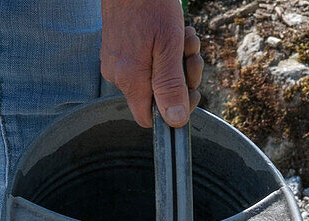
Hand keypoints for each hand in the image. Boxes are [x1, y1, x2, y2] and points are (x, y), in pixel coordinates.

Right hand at [101, 0, 202, 127]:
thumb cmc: (150, 4)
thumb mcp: (169, 46)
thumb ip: (171, 86)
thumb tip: (175, 121)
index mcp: (130, 80)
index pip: (148, 119)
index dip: (172, 112)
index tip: (188, 91)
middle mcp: (118, 76)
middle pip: (156, 97)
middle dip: (181, 79)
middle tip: (191, 55)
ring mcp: (117, 62)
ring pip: (154, 77)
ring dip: (177, 61)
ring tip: (184, 37)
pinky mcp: (119, 50)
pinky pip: (146, 62)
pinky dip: (164, 52)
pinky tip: (172, 33)